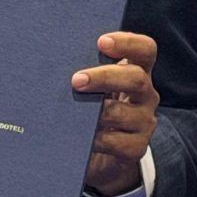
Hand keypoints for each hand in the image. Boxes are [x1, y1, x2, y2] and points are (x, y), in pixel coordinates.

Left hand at [73, 31, 159, 196]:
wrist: (103, 154)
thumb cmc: (92, 109)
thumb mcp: (94, 88)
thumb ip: (85, 72)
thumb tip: (51, 60)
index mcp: (137, 71)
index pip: (145, 50)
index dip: (128, 43)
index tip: (101, 42)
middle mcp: (145, 94)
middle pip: (136, 78)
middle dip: (105, 77)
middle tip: (76, 80)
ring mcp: (143, 122)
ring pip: (124, 113)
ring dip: (97, 112)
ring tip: (73, 112)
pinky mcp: (136, 148)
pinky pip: (117, 143)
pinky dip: (96, 139)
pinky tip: (80, 137)